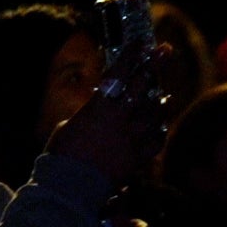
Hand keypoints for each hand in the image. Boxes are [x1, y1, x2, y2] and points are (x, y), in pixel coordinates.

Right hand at [46, 43, 173, 186]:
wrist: (72, 184)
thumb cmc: (61, 153)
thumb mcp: (69, 125)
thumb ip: (88, 115)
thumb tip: (96, 112)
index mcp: (99, 109)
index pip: (118, 76)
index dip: (130, 57)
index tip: (140, 42)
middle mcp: (120, 121)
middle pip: (143, 89)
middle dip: (154, 67)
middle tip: (165, 51)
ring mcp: (132, 140)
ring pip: (155, 114)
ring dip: (161, 101)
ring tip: (165, 94)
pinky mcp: (137, 158)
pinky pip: (155, 141)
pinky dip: (158, 132)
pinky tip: (160, 127)